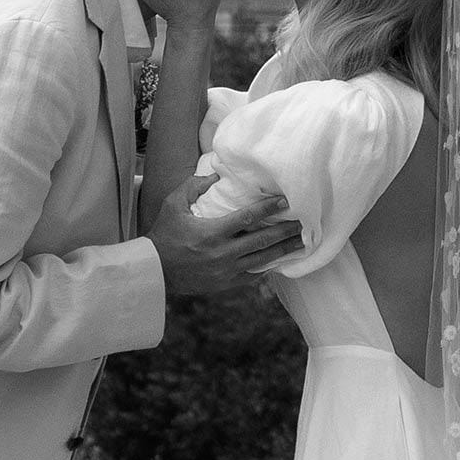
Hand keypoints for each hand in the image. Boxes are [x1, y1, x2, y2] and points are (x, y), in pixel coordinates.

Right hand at [147, 175, 303, 296]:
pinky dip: (267, 267)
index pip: (247, 218)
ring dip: (283, 251)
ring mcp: (226, 271)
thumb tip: (216, 174)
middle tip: (303, 224)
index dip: (268, 208)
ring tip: (301, 243)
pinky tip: (280, 260)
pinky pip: (253, 276)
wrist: (155, 271)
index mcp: (212, 232)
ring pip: (262, 260)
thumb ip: (194, 186)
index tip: (285, 201)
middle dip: (285, 232)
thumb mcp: (173, 204)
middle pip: (262, 241)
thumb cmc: (164, 234)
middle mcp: (222, 253)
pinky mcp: (226, 284)